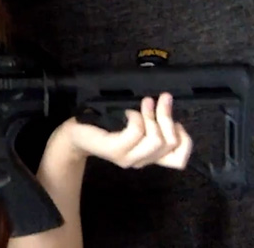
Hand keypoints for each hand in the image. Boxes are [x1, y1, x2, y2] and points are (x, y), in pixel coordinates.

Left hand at [68, 92, 192, 169]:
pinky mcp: (116, 149)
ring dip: (152, 116)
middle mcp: (141, 161)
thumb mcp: (132, 126)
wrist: (76, 135)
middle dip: (168, 116)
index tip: (175, 120)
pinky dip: (136, 117)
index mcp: (149, 156)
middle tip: (160, 99)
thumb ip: (151, 123)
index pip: (180, 160)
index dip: (185, 139)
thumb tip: (167, 104)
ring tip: (144, 103)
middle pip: (170, 143)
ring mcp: (129, 157)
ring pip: (156, 139)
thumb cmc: (104, 126)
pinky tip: (127, 112)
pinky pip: (136, 132)